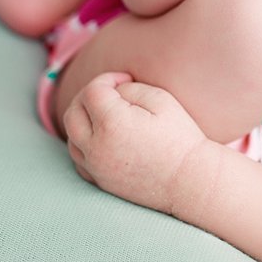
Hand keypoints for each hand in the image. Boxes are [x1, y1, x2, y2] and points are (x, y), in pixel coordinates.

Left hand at [63, 72, 207, 214]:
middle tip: (111, 92)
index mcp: (112, 124)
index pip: (93, 91)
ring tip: (106, 114)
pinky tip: (102, 137)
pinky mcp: (100, 181)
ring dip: (83, 119)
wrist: (189, 180)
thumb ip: (129, 89)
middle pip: (73, 112)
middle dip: (89, 96)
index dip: (108, 79)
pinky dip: (83, 143)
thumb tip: (112, 90)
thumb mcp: (161, 100)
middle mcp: (97, 147)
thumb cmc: (180, 138)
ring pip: (71, 136)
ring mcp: (96, 167)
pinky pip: (78, 158)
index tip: (126, 79)